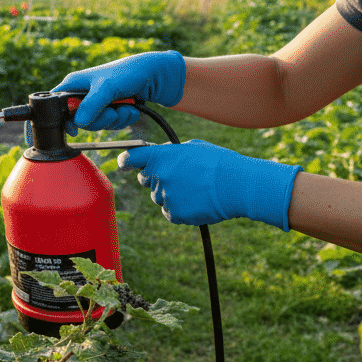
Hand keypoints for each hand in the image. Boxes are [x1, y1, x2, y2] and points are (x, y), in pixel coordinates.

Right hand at [53, 51, 186, 129]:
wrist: (155, 75)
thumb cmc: (128, 72)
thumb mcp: (107, 87)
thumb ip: (91, 105)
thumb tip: (77, 123)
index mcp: (73, 85)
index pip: (54, 105)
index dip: (58, 119)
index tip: (68, 130)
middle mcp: (82, 95)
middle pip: (78, 121)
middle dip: (99, 120)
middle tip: (111, 111)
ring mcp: (96, 104)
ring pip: (97, 125)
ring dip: (115, 120)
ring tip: (125, 106)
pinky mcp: (109, 110)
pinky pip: (111, 125)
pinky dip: (123, 120)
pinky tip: (130, 109)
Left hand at [117, 140, 300, 229]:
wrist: (238, 186)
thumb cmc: (219, 163)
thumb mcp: (193, 147)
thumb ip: (170, 153)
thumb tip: (159, 157)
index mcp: (161, 156)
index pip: (131, 158)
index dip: (125, 160)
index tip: (123, 163)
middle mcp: (158, 176)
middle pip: (145, 179)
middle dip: (156, 177)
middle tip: (179, 176)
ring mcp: (164, 196)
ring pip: (159, 197)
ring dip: (171, 194)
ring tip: (196, 189)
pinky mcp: (174, 214)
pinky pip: (169, 212)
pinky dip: (179, 209)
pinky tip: (197, 202)